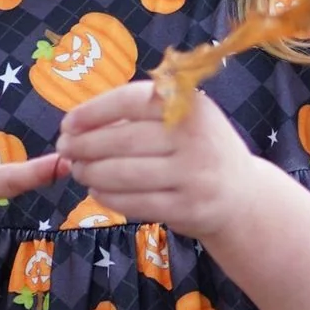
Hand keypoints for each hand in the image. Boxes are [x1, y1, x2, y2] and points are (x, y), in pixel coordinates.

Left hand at [54, 77, 262, 245]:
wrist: (242, 196)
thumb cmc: (200, 149)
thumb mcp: (186, 117)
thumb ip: (144, 112)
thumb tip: (80, 123)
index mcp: (191, 105)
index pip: (131, 100)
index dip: (93, 112)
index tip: (68, 123)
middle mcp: (194, 138)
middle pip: (123, 140)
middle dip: (85, 146)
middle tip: (66, 150)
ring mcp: (192, 176)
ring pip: (124, 174)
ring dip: (92, 173)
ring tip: (78, 171)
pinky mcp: (186, 208)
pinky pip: (135, 203)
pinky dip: (109, 198)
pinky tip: (97, 192)